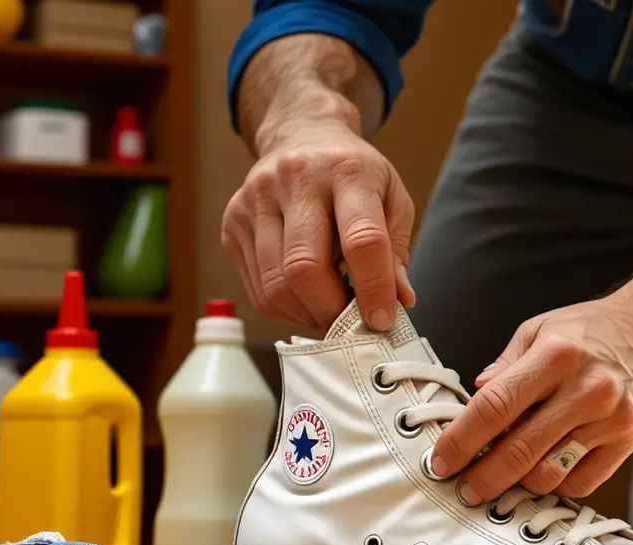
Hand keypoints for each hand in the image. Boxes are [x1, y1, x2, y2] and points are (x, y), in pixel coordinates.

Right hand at [221, 120, 415, 331]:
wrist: (301, 135)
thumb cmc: (353, 174)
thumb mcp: (392, 197)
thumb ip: (395, 250)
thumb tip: (399, 300)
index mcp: (347, 170)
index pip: (361, 240)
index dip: (373, 289)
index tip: (383, 320)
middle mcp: (295, 179)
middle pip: (305, 267)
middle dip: (332, 309)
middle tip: (352, 322)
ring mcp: (255, 199)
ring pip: (276, 285)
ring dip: (308, 314)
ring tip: (330, 311)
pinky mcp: (233, 222)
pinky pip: (257, 289)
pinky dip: (285, 308)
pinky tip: (305, 299)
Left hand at [429, 297, 632, 503]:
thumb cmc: (597, 328)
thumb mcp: (542, 329)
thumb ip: (507, 366)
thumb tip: (476, 397)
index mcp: (555, 356)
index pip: (495, 406)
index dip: (461, 439)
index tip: (441, 460)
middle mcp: (585, 389)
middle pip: (519, 449)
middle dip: (483, 477)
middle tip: (464, 488)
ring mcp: (610, 418)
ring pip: (550, 472)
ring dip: (519, 485)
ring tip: (503, 482)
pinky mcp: (628, 440)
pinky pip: (583, 481)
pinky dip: (557, 486)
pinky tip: (545, 475)